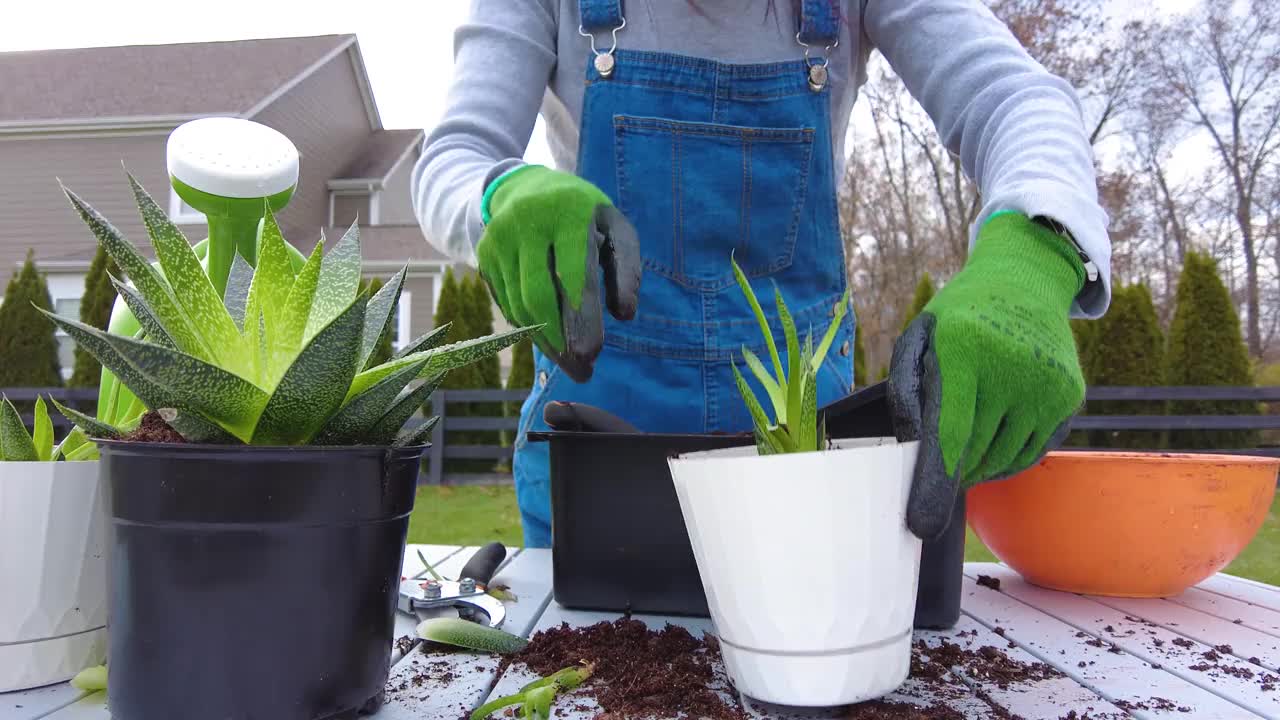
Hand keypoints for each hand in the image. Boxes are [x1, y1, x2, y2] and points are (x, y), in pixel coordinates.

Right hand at [477, 165, 640, 381]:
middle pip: (539, 296)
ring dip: (545, 342)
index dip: (582, 318)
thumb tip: (625, 315)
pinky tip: (549, 341)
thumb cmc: (583, 214)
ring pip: (519, 305)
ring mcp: (499, 238)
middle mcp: (526, 222)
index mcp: (567, 213)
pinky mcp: (483, 254)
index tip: (592, 355)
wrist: (525, 185)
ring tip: (570, 363)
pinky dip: (529, 327)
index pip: (572, 274)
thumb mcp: (615, 228)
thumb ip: (627, 269)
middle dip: (561, 341)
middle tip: (582, 371)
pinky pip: (507, 303)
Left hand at [888, 212, 1087, 539]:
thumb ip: (905, 390)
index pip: (949, 433)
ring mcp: (1048, 385)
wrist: (1024, 282)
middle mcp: (1013, 369)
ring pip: (1001, 460)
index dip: (934, 482)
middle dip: (948, 466)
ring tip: (967, 430)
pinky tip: (993, 429)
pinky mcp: (1069, 397)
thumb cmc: (959, 317)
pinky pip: (1028, 452)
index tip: (921, 524)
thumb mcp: (919, 337)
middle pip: (972, 453)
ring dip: (975, 463)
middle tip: (936, 451)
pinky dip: (1004, 456)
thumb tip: (912, 447)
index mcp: (966, 351)